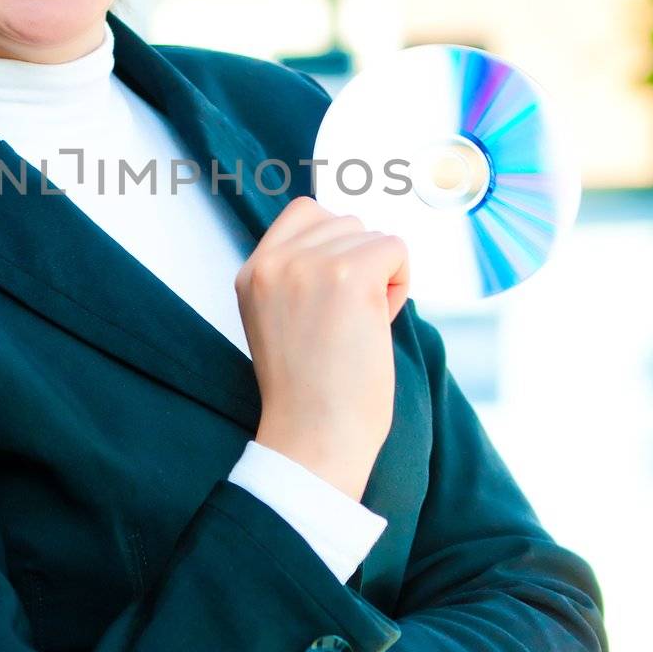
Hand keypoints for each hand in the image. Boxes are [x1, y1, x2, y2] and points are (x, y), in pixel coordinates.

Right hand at [234, 196, 408, 502]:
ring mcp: (309, 264)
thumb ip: (297, 277)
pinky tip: (378, 322)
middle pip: (345, 222)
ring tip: (359, 326)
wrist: (313, 439)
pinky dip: (400, 284)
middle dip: (360, 265)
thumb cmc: (310, 395)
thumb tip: (351, 238)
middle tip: (346, 322)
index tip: (336, 296)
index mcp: (252, 273)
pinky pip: (396, 249)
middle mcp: (274, 261)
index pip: (305, 212)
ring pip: (373, 236)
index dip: (336, 246)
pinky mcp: (349, 275)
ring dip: (381, 277)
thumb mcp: (278, 321)